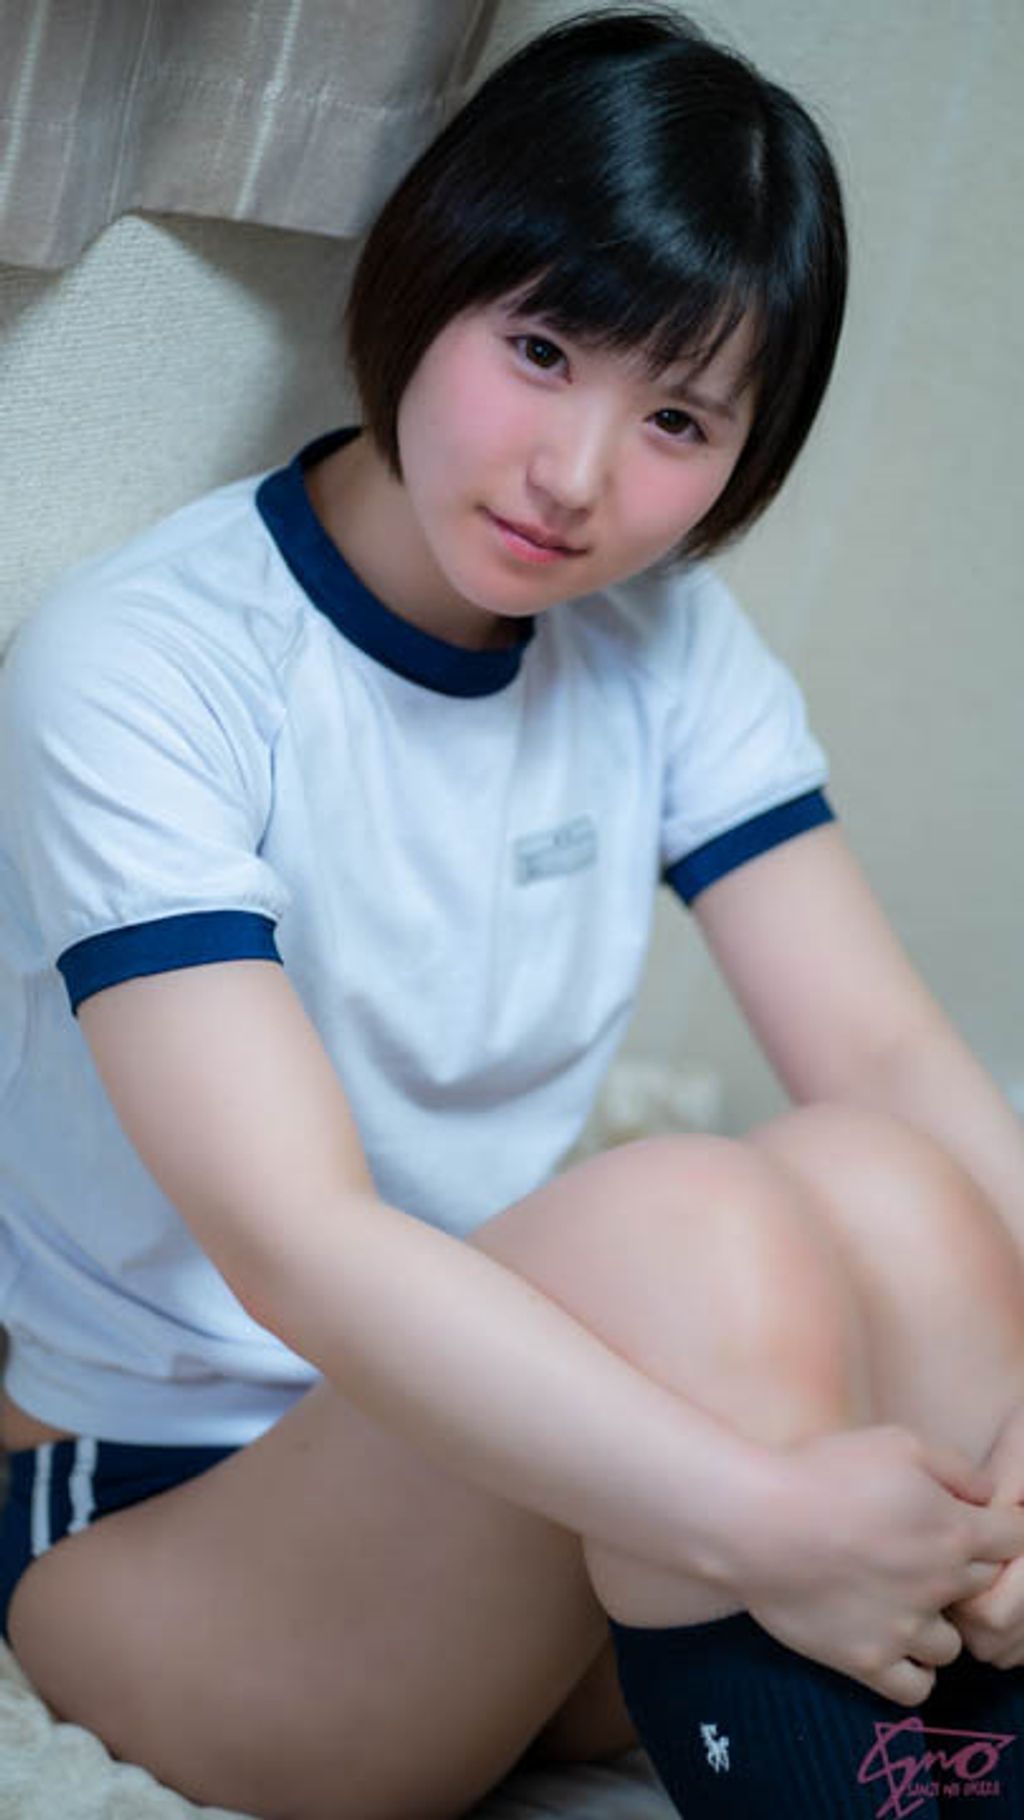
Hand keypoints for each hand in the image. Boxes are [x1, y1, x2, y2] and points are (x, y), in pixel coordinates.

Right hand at [737, 1424, 1023, 1704]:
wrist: (757, 1520)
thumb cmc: (823, 1471)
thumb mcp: (897, 1443)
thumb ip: (955, 1468)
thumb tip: (988, 1496)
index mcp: (953, 1530)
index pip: (1013, 1540)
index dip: (998, 1527)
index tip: (972, 1520)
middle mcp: (939, 1585)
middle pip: (982, 1587)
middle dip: (964, 1568)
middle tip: (920, 1549)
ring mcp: (904, 1630)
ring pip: (952, 1643)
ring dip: (937, 1622)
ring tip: (902, 1599)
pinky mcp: (867, 1661)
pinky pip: (915, 1686)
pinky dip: (912, 1669)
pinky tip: (892, 1642)